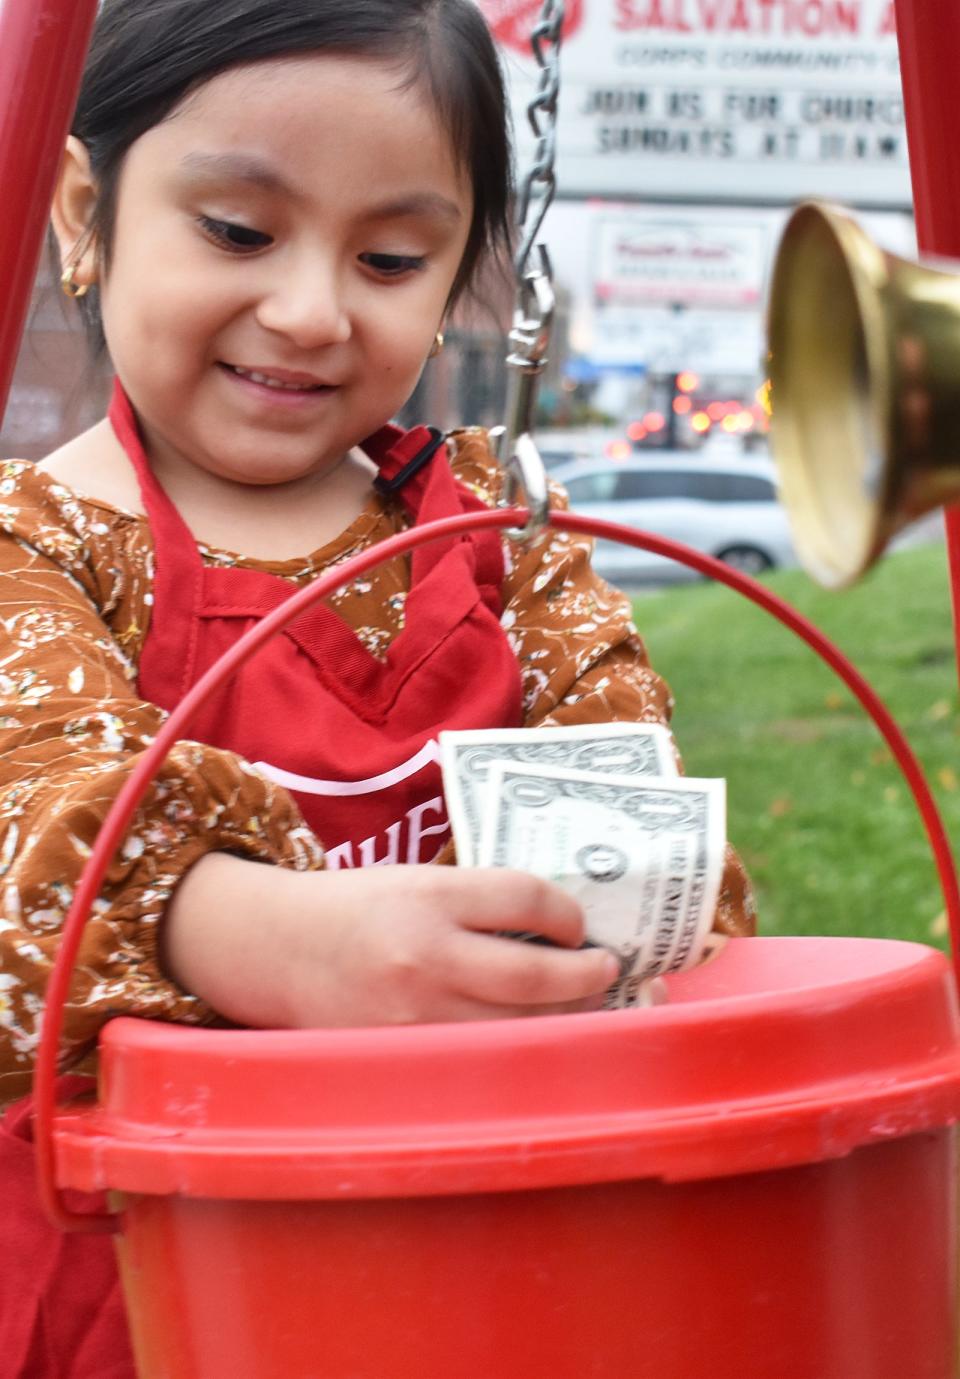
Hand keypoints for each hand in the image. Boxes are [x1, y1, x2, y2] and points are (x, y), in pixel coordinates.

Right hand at [162, 855, 618, 1028]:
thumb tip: (563, 928)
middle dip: (586, 975)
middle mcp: (424, 957)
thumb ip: (481, 901)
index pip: (526, 897)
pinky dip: (518, 1050)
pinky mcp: (404, 1058)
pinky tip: (535, 1037)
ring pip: (518, 1030)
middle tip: (607, 968)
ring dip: (566, 1019)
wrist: (277, 949)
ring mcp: (415, 1017)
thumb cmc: (356, 907)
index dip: (569, 912)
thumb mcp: (417, 881)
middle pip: (536, 974)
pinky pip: (482, 1062)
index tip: (579, 924)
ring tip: (584, 1005)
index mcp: (428, 896)